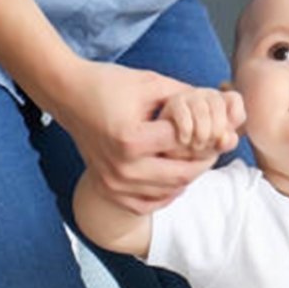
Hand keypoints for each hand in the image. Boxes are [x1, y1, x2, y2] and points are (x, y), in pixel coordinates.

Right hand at [39, 59, 235, 213]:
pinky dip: (165, 192)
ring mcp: (113, 183)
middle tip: (211, 148)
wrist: (68, 95)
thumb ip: (186, 96)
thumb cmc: (108, 84)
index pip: (186, 143)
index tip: (215, 128)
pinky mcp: (108, 190)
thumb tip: (221, 104)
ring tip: (193, 158)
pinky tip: (172, 176)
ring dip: (187, 177)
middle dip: (203, 161)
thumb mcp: (151, 83)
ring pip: (169, 191)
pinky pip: (148, 204)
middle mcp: (122, 167)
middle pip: (183, 174)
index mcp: (132, 139)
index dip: (207, 135)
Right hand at [160, 86, 244, 157]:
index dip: (234, 116)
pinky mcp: (173, 103)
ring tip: (197, 145)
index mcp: (221, 102)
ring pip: (201, 109)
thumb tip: (227, 138)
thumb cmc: (197, 143)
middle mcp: (206, 94)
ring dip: (202, 132)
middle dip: (216, 129)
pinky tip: (185, 140)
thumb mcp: (215, 146)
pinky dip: (187, 130)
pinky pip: (184, 114)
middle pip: (218, 104)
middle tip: (209, 144)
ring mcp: (189, 96)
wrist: (170, 146)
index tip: (226, 133)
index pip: (234, 99)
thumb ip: (226, 143)